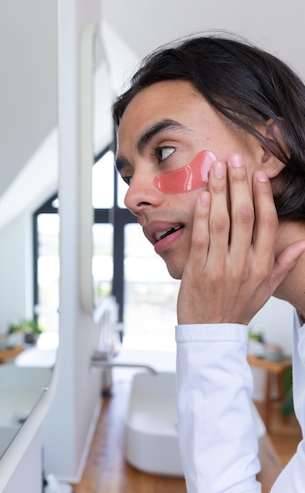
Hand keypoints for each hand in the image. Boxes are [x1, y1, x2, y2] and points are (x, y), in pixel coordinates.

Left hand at [177, 154, 304, 324]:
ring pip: (222, 221)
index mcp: (262, 265)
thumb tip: (303, 245)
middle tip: (235, 159)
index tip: (259, 174)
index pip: (267, 223)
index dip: (263, 196)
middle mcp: (244, 263)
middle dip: (240, 183)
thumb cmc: (238, 308)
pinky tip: (204, 195)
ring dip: (220, 191)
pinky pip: (201, 237)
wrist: (211, 333)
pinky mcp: (198, 270)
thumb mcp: (266, 289)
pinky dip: (202, 214)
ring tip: (217, 168)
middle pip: (244, 215)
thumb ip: (283, 264)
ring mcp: (220, 266)